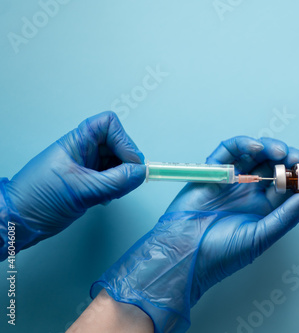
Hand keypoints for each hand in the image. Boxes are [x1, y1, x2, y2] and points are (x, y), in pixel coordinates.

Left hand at [3, 111, 145, 252]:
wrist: (17, 222)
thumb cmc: (36, 200)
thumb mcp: (82, 190)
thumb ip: (116, 181)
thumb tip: (141, 172)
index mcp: (77, 142)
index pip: (108, 125)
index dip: (124, 141)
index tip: (130, 163)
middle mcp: (83, 151)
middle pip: (117, 144)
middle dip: (126, 161)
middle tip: (127, 180)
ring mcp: (85, 167)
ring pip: (116, 162)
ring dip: (122, 177)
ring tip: (113, 192)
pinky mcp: (87, 182)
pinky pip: (111, 178)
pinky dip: (116, 187)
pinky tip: (107, 198)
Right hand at [91, 136, 298, 331]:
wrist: (184, 255)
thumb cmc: (222, 253)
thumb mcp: (263, 235)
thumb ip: (290, 214)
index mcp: (266, 207)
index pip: (292, 184)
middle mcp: (251, 191)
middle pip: (276, 165)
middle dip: (291, 157)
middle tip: (298, 158)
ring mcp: (233, 179)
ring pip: (256, 153)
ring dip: (271, 147)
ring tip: (281, 153)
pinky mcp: (213, 170)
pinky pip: (230, 150)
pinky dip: (243, 144)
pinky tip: (255, 149)